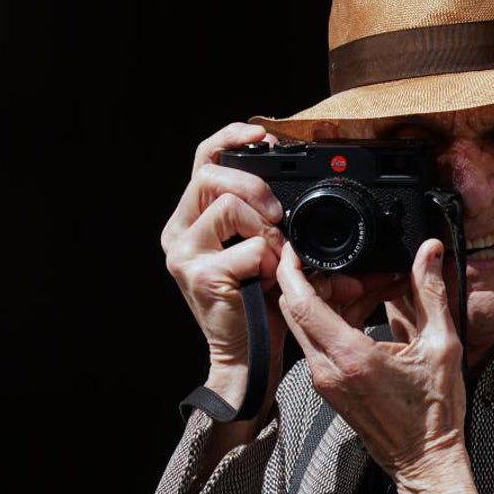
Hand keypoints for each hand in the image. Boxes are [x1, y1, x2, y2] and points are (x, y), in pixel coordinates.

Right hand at [161, 122, 287, 409]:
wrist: (248, 359)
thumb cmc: (261, 308)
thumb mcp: (268, 251)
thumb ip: (273, 219)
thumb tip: (313, 185)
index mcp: (192, 220)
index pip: (203, 158)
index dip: (232, 137)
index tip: (264, 134)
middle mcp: (179, 232)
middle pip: (211, 173)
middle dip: (254, 184)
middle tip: (278, 213)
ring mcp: (185, 254)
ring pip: (228, 204)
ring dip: (264, 227)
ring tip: (273, 256)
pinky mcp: (202, 275)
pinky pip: (249, 247)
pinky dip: (270, 260)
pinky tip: (269, 280)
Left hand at [276, 239, 478, 493]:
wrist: (425, 462)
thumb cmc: (434, 413)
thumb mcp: (442, 345)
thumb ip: (431, 293)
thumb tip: (430, 252)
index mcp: (350, 357)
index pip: (301, 303)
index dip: (291, 269)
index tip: (293, 246)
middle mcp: (327, 369)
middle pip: (296, 310)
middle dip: (315, 279)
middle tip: (350, 267)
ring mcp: (323, 381)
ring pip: (306, 325)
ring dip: (328, 298)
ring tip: (367, 288)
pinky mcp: (327, 387)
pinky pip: (317, 342)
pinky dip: (333, 319)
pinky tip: (365, 311)